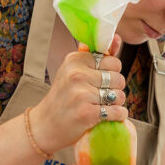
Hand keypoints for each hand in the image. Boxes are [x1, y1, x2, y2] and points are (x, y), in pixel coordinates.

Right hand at [29, 35, 126, 152]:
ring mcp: (81, 94)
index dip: (112, 72)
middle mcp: (77, 74)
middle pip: (118, 78)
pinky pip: (117, 111)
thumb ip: (93, 56)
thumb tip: (117, 39)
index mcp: (75, 60)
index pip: (112, 61)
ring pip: (119, 95)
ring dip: (117, 103)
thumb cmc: (62, 97)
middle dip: (115, 88)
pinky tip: (107, 116)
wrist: (44, 126)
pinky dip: (118, 115)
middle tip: (102, 95)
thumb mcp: (71, 72)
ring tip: (102, 106)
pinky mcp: (87, 113)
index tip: (102, 80)